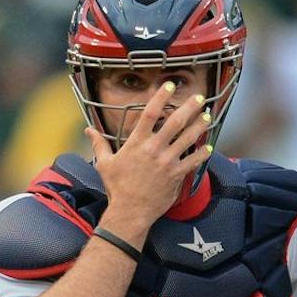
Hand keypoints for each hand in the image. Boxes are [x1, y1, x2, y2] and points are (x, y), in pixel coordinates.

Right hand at [86, 82, 211, 235]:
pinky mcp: (175, 175)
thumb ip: (99, 144)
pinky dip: (202, 154)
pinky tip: (209, 147)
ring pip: (187, 139)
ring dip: (200, 126)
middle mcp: (153, 149)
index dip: (161, 96)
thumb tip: (88, 130)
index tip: (169, 85)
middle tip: (200, 97)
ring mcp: (166, 162)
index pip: (150, 113)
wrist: (130, 212)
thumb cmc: (117, 188)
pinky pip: (192, 162)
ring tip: (208, 115)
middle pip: (175, 122)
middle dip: (189, 107)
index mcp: (136, 143)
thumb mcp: (105, 164)